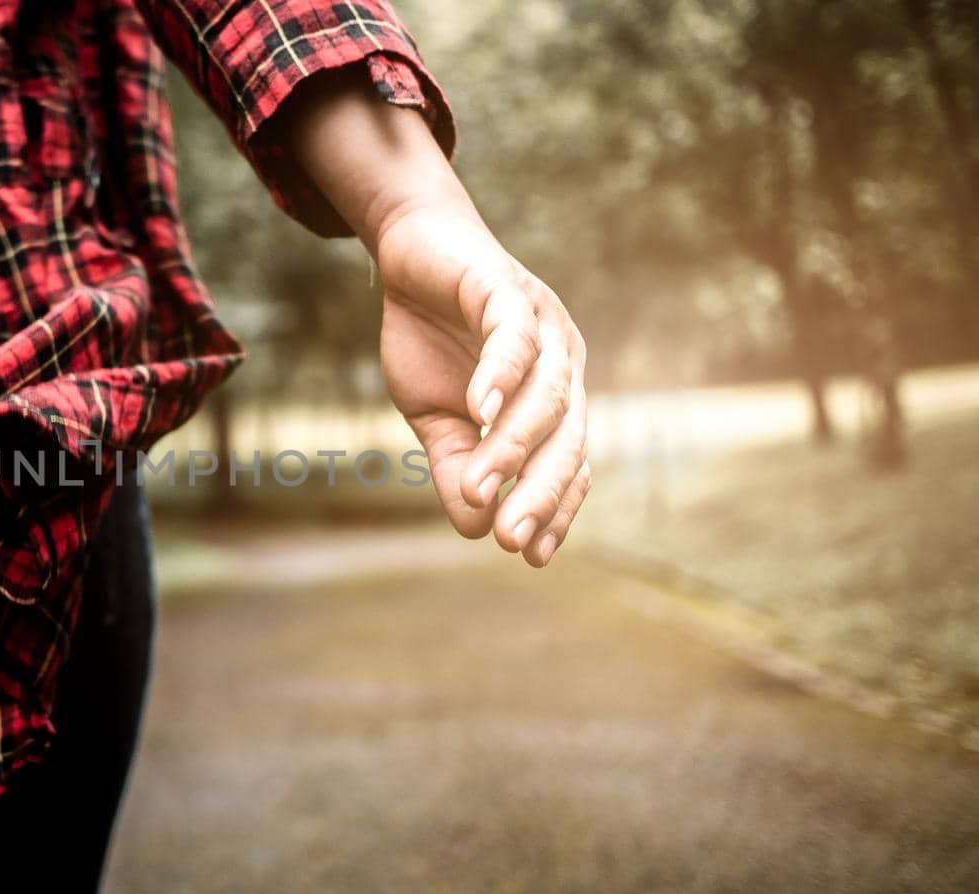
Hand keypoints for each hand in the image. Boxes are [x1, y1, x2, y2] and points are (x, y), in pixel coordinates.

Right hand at [375, 198, 589, 564]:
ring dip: (512, 447)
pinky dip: (500, 377)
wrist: (410, 253)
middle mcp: (561, 363)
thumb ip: (459, 466)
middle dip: (540, 492)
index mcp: (553, 397)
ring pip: (544, 396)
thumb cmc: (431, 336)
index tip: (532, 555)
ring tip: (480, 489)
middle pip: (566, 438)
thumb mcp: (434, 415)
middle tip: (512, 540)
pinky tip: (479, 411)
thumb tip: (476, 528)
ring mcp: (542, 325)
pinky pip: (513, 338)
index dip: (555, 508)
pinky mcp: (508, 290)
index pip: (568, 462)